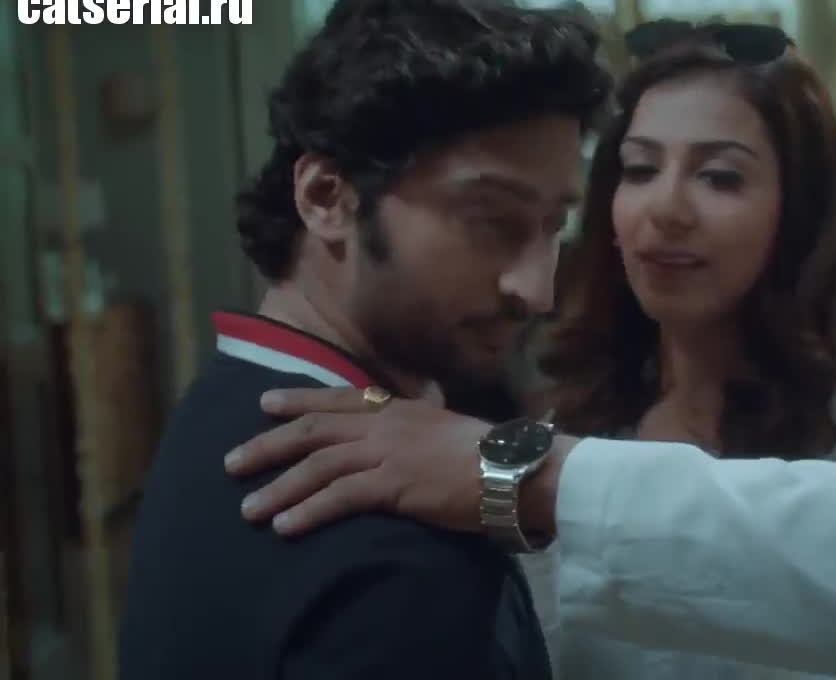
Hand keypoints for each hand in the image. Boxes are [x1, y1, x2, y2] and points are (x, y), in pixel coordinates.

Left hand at [224, 386, 492, 535]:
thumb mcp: (447, 428)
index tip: (264, 404)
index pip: (339, 398)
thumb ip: (418, 430)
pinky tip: (285, 526)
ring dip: (279, 487)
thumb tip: (407, 439)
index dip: (298, 400)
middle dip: (268, 445)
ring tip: (249, 508)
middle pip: (314, 430)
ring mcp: (387, 452)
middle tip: (232, 462)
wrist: (514, 468)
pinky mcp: (394, 483)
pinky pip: (340, 496)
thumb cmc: (490, 455)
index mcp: (399, 408)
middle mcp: (386, 424)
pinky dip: (308, 511)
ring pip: (318, 465)